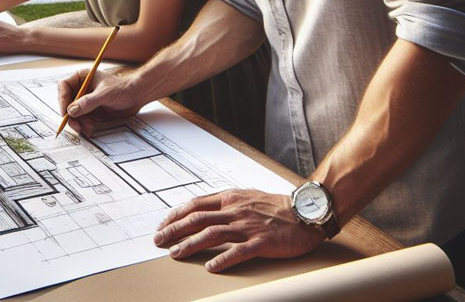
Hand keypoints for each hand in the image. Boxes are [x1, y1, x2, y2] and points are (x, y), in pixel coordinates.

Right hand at [56, 68, 147, 135]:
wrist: (137, 96)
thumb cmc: (122, 89)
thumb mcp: (104, 94)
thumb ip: (87, 102)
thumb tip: (71, 110)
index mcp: (82, 78)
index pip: (64, 86)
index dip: (62, 99)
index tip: (66, 112)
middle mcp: (81, 89)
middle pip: (67, 102)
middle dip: (71, 115)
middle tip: (76, 126)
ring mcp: (86, 101)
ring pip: (74, 114)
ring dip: (78, 123)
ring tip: (87, 129)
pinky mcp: (91, 111)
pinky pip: (82, 120)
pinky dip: (84, 126)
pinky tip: (90, 130)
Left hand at [153, 189, 325, 271]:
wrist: (306, 211)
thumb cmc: (276, 206)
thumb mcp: (246, 196)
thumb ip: (225, 203)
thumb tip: (203, 210)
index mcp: (230, 198)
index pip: (195, 205)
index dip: (176, 215)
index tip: (163, 225)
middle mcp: (235, 210)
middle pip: (197, 219)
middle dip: (174, 230)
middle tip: (158, 241)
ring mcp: (248, 226)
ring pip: (212, 234)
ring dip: (191, 244)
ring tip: (176, 254)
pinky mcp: (262, 242)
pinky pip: (239, 251)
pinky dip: (223, 259)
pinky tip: (210, 266)